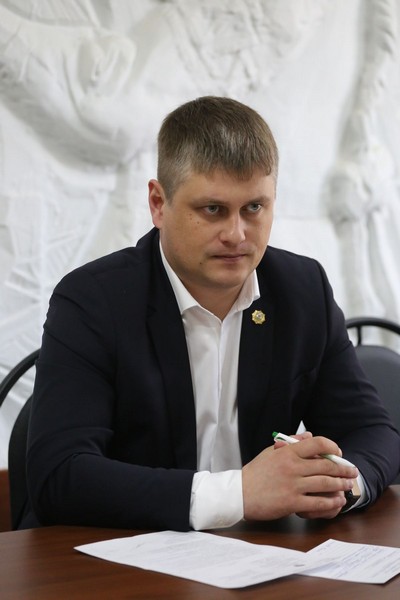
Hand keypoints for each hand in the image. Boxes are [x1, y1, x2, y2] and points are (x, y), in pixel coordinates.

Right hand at [242, 435, 357, 520]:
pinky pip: (318, 503)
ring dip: (341, 485)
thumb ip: (289, 443)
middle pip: (326, 465)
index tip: (338, 452)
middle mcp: (292, 466)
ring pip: (325, 483)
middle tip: (352, 471)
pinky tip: (337, 502)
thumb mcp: (270, 453)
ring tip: (348, 485)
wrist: (239, 494)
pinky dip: (331, 502)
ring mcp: (293, 485)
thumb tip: (308, 436)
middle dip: (343, 468)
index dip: (331, 446)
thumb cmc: (255, 473)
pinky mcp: (292, 503)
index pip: (316, 443)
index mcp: (287, 452)